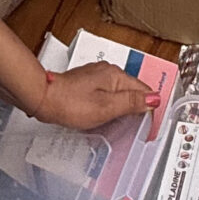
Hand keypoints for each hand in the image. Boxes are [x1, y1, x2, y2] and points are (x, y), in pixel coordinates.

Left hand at [34, 61, 156, 131]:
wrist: (43, 98)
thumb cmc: (71, 104)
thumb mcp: (106, 107)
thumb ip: (131, 102)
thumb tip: (155, 98)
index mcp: (116, 75)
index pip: (143, 90)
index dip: (149, 108)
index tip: (149, 125)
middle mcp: (107, 71)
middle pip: (131, 90)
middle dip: (136, 107)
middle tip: (136, 128)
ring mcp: (95, 75)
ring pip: (118, 92)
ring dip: (122, 106)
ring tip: (122, 124)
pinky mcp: (86, 82)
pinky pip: (106, 93)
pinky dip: (109, 104)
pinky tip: (105, 115)